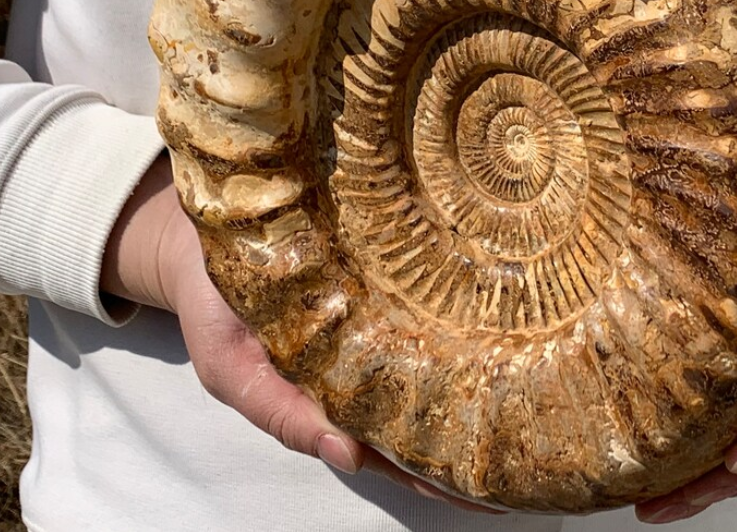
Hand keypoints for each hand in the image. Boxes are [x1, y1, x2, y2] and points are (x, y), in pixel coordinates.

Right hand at [101, 156, 500, 513]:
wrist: (203, 243)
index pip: (396, 452)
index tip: (490, 494)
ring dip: (475, 386)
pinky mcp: (382, 283)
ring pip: (432, 366)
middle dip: (475, 439)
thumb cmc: (216, 313)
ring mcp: (377, 326)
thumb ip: (281, 414)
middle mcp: (364, 368)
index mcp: (333, 400)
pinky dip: (451, 327)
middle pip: (428, 412)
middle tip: (533, 460)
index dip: (440, 476)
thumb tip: (347, 456)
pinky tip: (497, 327)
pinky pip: (419, 313)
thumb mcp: (232, 374)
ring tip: (533, 406)